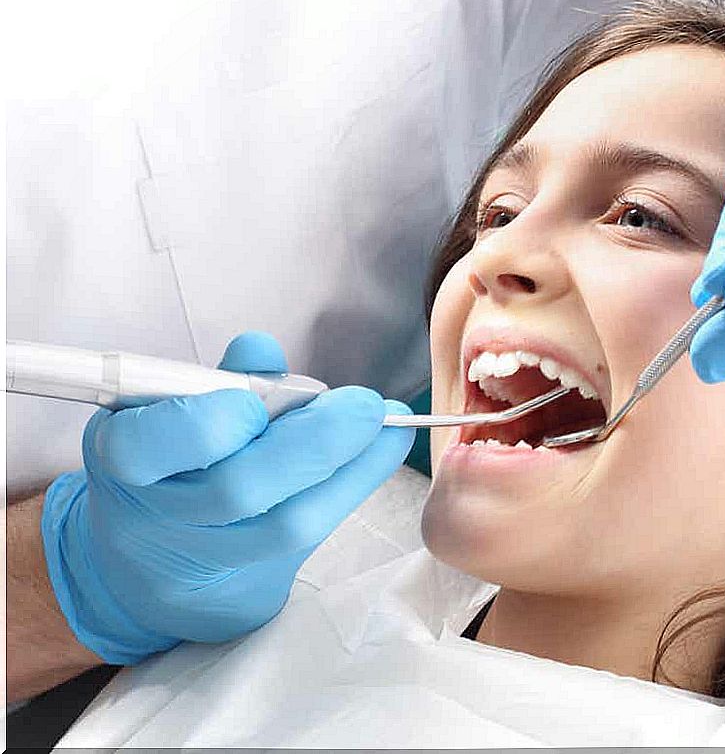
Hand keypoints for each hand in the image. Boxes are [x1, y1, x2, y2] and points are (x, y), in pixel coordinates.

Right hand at [40, 332, 414, 663]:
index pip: (144, 447)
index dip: (205, 425)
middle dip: (314, 441)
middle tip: (366, 404)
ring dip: (349, 469)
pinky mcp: (245, 593)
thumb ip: (220, 379)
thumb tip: (260, 348)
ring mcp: (200, 563)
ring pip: (284, 527)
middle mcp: (153, 518)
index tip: (253, 402)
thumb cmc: (171, 461)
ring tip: (385, 427)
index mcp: (122, 456)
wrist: (149, 560)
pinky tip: (382, 454)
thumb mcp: (174, 411)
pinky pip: (311, 543)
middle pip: (235, 490)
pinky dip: (352, 491)